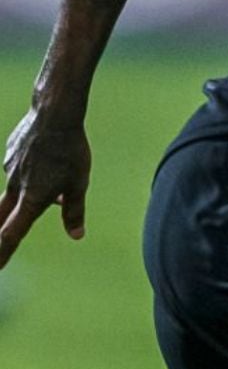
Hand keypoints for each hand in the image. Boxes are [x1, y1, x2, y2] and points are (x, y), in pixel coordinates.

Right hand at [0, 107, 91, 268]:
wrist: (54, 115)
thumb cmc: (71, 151)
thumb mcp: (79, 183)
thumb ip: (74, 211)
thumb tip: (76, 235)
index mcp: (31, 199)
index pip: (12, 234)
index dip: (3, 252)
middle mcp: (15, 187)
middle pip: (1, 216)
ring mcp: (9, 169)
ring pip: (16, 187)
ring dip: (29, 190)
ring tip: (57, 172)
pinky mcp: (10, 153)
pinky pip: (20, 167)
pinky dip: (32, 169)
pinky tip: (48, 154)